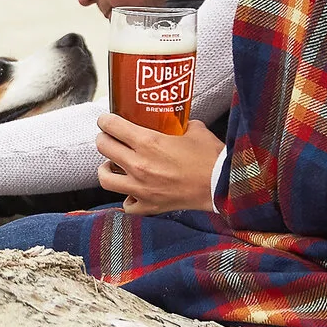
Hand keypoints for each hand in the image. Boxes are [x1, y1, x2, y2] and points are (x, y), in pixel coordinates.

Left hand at [94, 115, 224, 214]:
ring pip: (105, 178)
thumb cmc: (210, 157)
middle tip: (110, 138)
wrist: (223, 185)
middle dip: (104, 139)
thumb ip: (179, 124)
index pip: (111, 126)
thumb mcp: (194, 130)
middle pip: (103, 147)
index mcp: (148, 142)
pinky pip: (126, 205)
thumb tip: (174, 121)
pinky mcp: (149, 205)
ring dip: (106, 169)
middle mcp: (139, 165)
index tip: (106, 120)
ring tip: (112, 165)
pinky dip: (127, 198)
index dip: (105, 121)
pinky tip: (132, 191)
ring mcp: (141, 188)